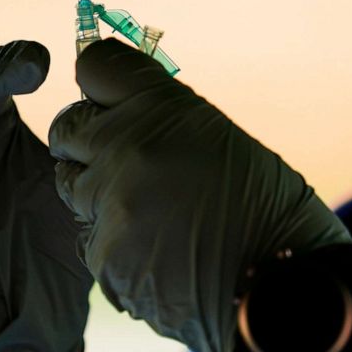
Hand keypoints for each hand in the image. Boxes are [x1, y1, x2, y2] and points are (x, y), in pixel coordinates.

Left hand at [48, 39, 351, 351]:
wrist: (284, 284)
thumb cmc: (265, 208)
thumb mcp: (219, 137)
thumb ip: (160, 117)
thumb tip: (118, 105)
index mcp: (161, 107)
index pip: (95, 67)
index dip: (101, 85)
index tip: (109, 99)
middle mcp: (125, 147)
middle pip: (67, 128)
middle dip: (87, 141)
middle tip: (120, 159)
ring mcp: (110, 204)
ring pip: (71, 186)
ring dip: (99, 193)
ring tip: (152, 210)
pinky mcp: (103, 256)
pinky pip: (89, 237)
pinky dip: (114, 242)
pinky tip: (158, 250)